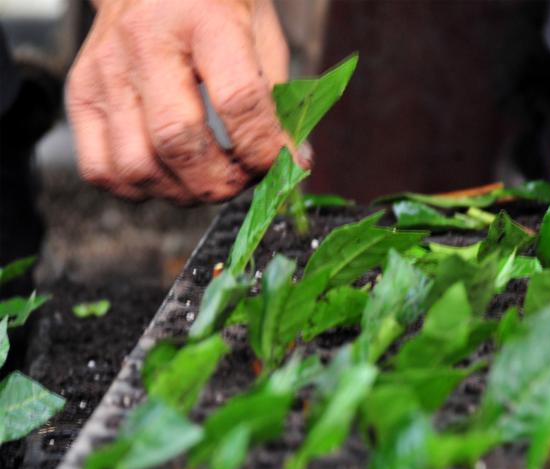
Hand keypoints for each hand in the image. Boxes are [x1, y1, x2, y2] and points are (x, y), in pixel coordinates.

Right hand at [66, 0, 309, 203]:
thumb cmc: (215, 3)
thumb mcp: (260, 34)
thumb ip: (276, 100)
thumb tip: (294, 164)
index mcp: (204, 18)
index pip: (238, 100)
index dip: (265, 148)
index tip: (286, 165)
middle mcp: (145, 41)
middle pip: (178, 141)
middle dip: (222, 182)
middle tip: (245, 180)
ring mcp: (105, 68)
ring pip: (136, 165)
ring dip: (183, 193)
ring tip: (209, 180)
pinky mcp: (80, 91)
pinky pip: (101, 168)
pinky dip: (139, 190)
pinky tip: (169, 177)